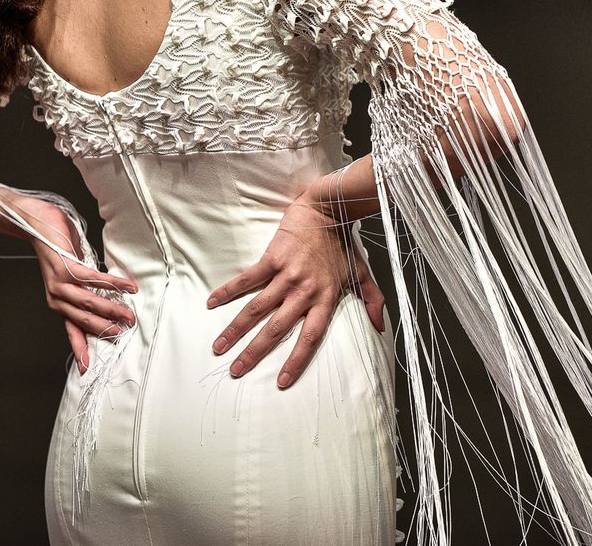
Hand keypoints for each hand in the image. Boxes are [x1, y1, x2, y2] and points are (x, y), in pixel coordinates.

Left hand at [13, 194, 138, 374]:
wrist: (34, 222)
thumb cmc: (56, 246)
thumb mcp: (70, 272)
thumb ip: (84, 287)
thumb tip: (107, 295)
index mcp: (57, 302)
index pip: (71, 330)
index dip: (80, 349)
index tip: (87, 369)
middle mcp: (56, 298)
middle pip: (84, 319)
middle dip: (107, 328)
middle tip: (127, 331)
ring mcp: (59, 283)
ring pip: (89, 303)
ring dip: (111, 309)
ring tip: (130, 314)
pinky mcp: (66, 267)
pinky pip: (93, 279)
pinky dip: (112, 283)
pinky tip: (127, 286)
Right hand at [205, 200, 385, 389]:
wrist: (328, 209)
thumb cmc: (343, 244)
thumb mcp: (361, 274)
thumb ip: (372, 301)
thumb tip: (380, 328)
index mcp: (325, 298)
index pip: (310, 337)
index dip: (296, 360)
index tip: (281, 382)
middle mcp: (304, 291)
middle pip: (276, 328)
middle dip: (254, 353)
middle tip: (236, 372)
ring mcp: (286, 275)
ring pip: (257, 309)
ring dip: (236, 329)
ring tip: (219, 347)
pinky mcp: (271, 258)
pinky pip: (247, 279)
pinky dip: (228, 291)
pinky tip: (211, 303)